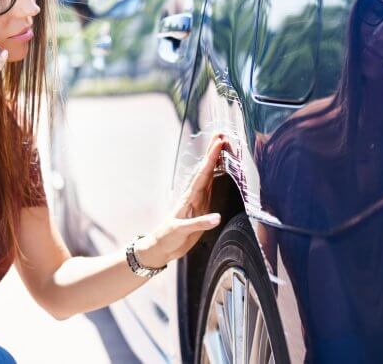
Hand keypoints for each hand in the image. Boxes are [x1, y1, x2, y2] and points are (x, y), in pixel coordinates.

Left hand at [136, 134, 229, 267]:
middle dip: (213, 153)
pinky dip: (216, 177)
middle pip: (206, 170)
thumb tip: (217, 217)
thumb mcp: (181, 231)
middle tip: (221, 135)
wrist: (161, 247)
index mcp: (189, 199)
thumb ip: (199, 224)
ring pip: (208, 176)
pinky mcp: (200, 208)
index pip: (203, 174)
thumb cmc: (168, 238)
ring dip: (215, 162)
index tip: (219, 143)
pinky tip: (220, 171)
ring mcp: (197, 201)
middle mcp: (194, 196)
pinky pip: (210, 189)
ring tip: (221, 147)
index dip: (211, 158)